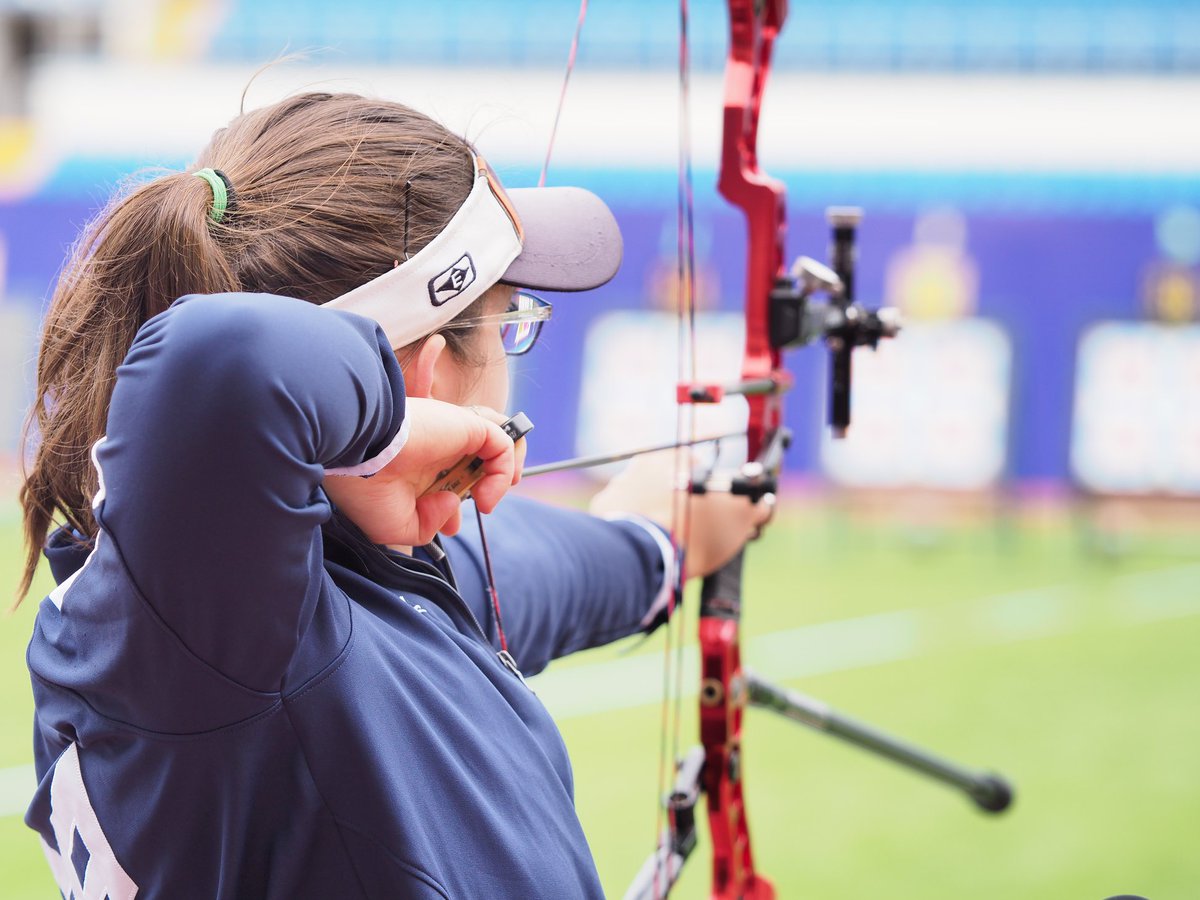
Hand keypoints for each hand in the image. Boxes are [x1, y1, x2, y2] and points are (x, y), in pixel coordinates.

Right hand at [325, 399, 520, 546]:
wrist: (358, 455)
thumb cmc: (365, 490)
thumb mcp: (395, 526)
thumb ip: (426, 525)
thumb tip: (451, 503)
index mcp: (412, 466)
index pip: (444, 477)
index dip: (454, 504)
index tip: (449, 526)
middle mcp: (434, 448)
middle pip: (472, 460)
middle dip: (480, 488)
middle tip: (475, 508)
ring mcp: (451, 436)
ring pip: (496, 442)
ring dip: (503, 471)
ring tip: (493, 495)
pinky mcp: (466, 427)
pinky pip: (502, 443)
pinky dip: (503, 471)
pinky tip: (485, 497)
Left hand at [588, 450, 772, 578]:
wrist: (641, 557)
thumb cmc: (693, 531)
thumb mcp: (738, 518)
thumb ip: (753, 505)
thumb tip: (761, 503)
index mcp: (676, 457)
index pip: (698, 466)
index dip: (708, 490)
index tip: (712, 512)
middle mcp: (642, 463)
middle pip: (666, 482)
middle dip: (677, 503)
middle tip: (690, 531)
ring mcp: (618, 485)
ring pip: (641, 499)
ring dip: (651, 515)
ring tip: (664, 543)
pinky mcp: (600, 509)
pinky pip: (619, 517)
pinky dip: (630, 529)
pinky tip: (642, 547)